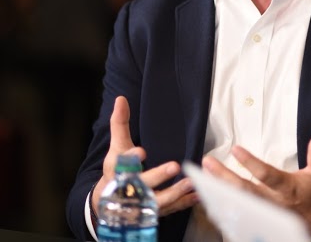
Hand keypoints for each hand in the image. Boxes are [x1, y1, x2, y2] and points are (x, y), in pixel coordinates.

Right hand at [91, 96, 198, 217]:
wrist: (111, 203)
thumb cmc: (118, 170)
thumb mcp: (117, 147)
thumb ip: (120, 124)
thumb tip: (121, 99)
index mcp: (119, 171)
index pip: (123, 164)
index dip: (131, 158)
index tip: (142, 152)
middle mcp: (130, 189)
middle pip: (142, 184)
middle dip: (157, 176)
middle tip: (174, 166)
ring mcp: (143, 203)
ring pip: (158, 201)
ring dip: (175, 192)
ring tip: (191, 182)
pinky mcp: (155, 212)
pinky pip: (171, 209)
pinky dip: (185, 202)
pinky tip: (199, 194)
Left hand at [201, 130, 310, 238]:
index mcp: (288, 188)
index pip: (267, 175)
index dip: (251, 163)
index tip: (235, 150)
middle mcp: (273, 203)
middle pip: (245, 191)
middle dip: (224, 177)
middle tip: (208, 163)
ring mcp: (264, 215)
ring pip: (237, 204)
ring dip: (218, 192)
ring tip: (202, 178)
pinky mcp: (259, 223)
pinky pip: (237, 217)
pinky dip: (222, 208)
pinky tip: (208, 197)